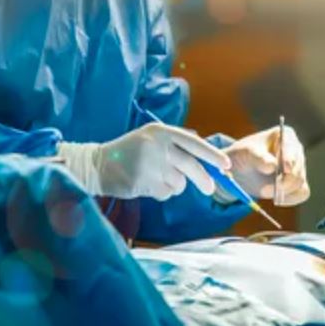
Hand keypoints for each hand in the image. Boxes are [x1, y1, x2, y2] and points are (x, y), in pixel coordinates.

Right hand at [58, 124, 229, 200]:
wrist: (98, 164)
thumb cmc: (130, 152)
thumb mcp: (152, 138)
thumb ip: (177, 145)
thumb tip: (209, 160)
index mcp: (162, 132)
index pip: (194, 144)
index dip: (212, 155)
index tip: (226, 165)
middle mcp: (157, 146)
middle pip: (191, 166)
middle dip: (204, 180)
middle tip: (210, 188)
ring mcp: (149, 165)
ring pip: (179, 183)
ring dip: (173, 186)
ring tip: (155, 178)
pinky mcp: (142, 182)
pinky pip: (164, 193)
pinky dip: (160, 193)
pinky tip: (146, 184)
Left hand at [225, 125, 309, 205]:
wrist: (241, 170)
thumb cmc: (243, 156)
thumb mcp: (245, 154)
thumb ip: (258, 158)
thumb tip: (272, 166)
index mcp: (285, 135)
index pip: (291, 148)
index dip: (289, 158)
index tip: (285, 169)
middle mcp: (296, 149)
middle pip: (298, 168)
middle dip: (284, 180)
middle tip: (267, 189)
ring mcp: (300, 166)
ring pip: (300, 182)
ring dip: (283, 190)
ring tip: (265, 191)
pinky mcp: (299, 182)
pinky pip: (302, 193)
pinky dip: (290, 198)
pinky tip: (277, 199)